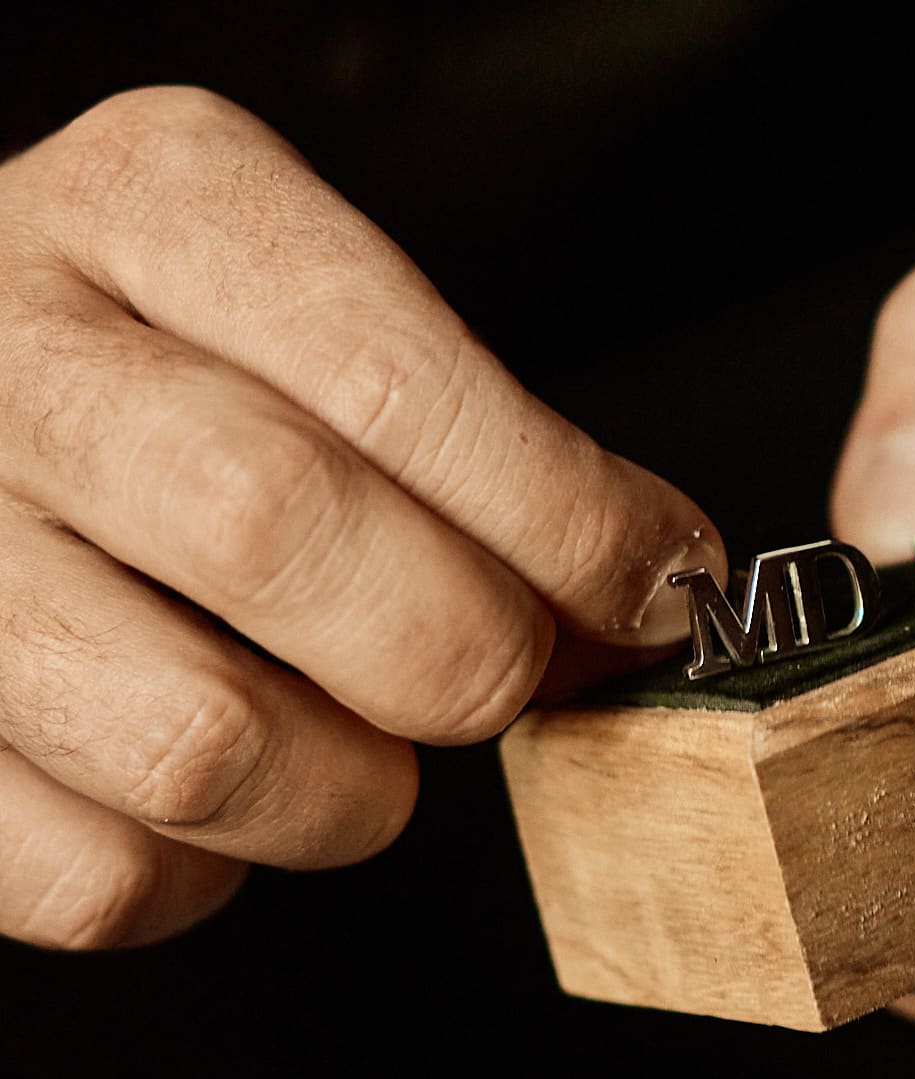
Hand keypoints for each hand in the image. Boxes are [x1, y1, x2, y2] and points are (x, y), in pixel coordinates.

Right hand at [0, 87, 720, 950]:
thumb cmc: (150, 367)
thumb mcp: (288, 304)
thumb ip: (455, 426)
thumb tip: (644, 585)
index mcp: (144, 201)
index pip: (391, 375)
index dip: (562, 516)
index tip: (652, 586)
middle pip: (281, 531)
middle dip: (461, 648)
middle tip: (501, 675)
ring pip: (195, 739)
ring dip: (343, 793)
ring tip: (357, 754)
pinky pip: (98, 874)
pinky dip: (197, 877)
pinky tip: (208, 804)